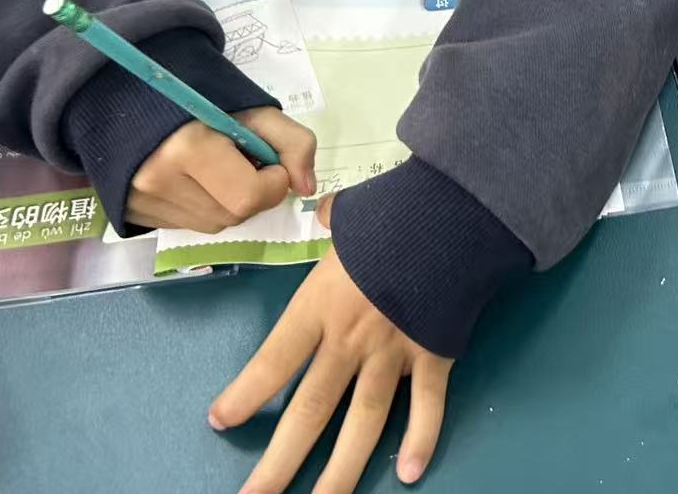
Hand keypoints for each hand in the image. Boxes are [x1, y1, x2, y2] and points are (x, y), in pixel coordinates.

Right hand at [127, 107, 315, 231]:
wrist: (134, 100)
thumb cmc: (200, 99)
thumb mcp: (254, 110)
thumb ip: (292, 142)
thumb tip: (306, 188)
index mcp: (186, 149)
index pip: (249, 195)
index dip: (272, 180)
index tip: (267, 159)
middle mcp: (159, 182)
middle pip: (235, 214)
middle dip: (254, 191)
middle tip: (243, 161)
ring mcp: (143, 203)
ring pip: (215, 224)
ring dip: (230, 201)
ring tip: (218, 167)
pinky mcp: (135, 215)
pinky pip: (191, 225)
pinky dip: (205, 206)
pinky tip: (197, 180)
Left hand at [211, 198, 453, 491]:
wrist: (457, 212)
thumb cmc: (398, 210)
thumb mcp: (354, 216)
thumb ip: (335, 223)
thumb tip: (328, 211)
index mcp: (322, 304)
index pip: (274, 358)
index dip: (246, 393)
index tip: (220, 421)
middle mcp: (352, 338)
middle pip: (310, 410)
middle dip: (279, 462)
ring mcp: (394, 352)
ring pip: (363, 422)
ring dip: (341, 472)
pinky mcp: (435, 354)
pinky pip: (428, 405)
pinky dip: (421, 439)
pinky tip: (409, 473)